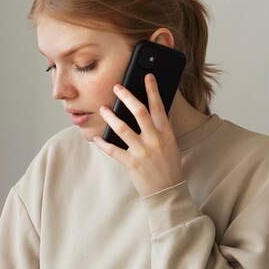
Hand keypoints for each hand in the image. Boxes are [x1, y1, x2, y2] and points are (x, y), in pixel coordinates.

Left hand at [92, 74, 184, 197]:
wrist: (167, 191)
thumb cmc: (169, 167)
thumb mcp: (172, 145)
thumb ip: (165, 128)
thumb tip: (162, 111)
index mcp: (166, 134)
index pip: (159, 107)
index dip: (152, 90)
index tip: (147, 77)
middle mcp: (155, 140)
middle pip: (139, 112)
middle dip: (126, 97)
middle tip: (117, 87)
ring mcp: (142, 152)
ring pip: (122, 128)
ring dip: (110, 116)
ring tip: (103, 109)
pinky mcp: (132, 164)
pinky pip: (113, 150)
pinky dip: (103, 144)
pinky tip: (96, 138)